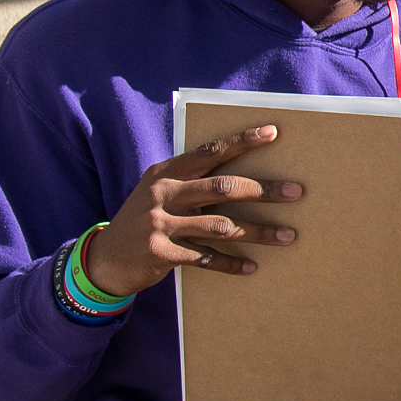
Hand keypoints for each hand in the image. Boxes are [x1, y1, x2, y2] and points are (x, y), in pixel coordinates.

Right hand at [85, 125, 303, 295]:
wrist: (105, 258)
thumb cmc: (145, 220)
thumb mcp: (159, 193)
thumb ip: (190, 182)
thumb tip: (242, 177)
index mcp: (165, 172)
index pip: (209, 151)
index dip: (242, 141)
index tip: (273, 133)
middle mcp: (162, 194)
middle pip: (222, 187)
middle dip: (263, 190)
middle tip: (295, 192)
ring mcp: (160, 223)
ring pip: (221, 226)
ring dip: (258, 232)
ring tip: (287, 236)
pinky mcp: (161, 253)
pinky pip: (207, 257)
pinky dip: (231, 263)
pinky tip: (252, 267)